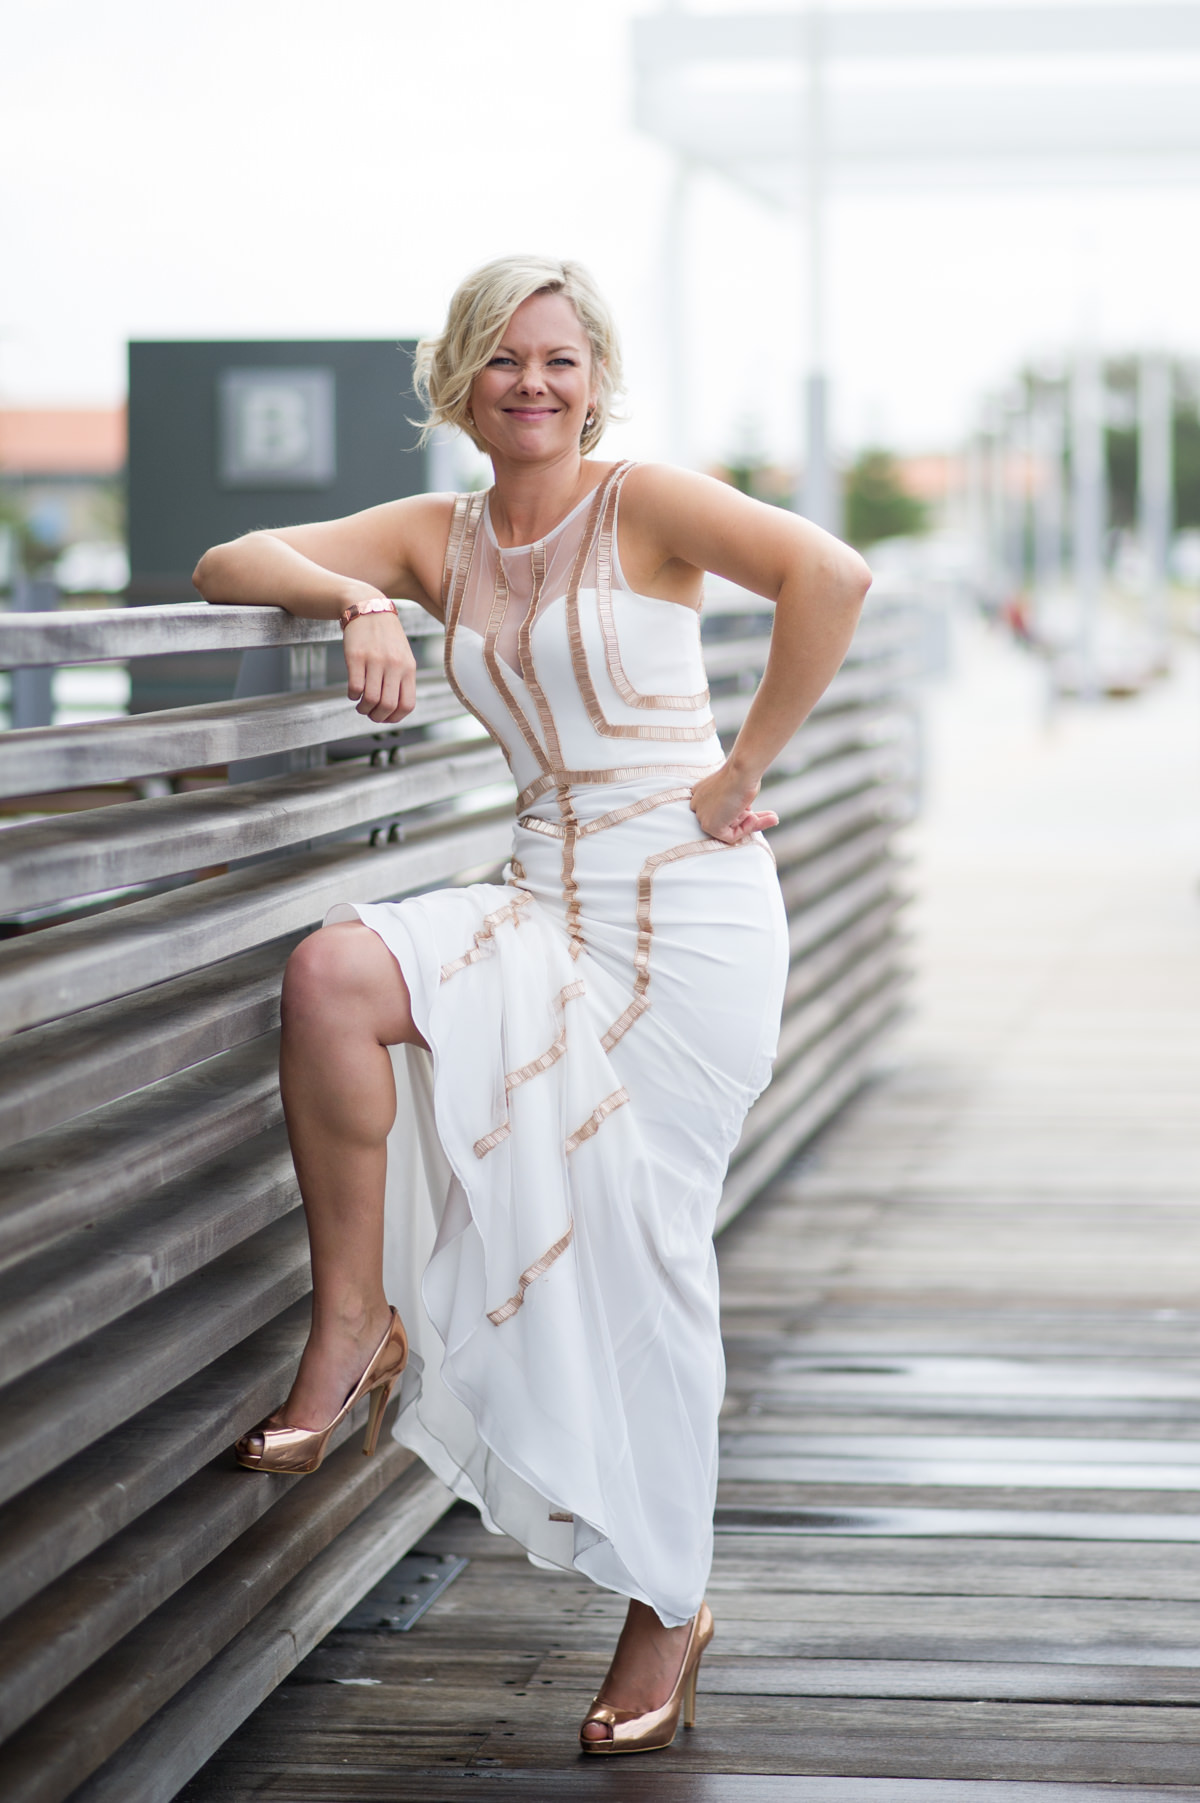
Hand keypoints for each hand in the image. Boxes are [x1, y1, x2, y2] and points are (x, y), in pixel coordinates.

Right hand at [343, 608, 417, 723]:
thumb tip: (394, 709)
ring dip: (363, 709)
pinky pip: (355, 687)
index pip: (407, 705)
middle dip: (377, 717)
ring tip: (360, 705)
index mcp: (409, 667)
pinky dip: (352, 696)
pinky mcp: (356, 656)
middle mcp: (394, 665)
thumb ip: (402, 679)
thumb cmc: (386, 637)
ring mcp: (375, 660)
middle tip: (370, 713)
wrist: (368, 608)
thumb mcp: (403, 656)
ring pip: (370, 699)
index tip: (385, 718)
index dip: (395, 718)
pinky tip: (352, 692)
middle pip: (387, 705)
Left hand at [689, 764, 777, 843]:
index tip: (755, 811)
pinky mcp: (708, 825)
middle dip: (749, 820)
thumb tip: (750, 817)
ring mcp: (701, 815)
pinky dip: (746, 829)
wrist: (742, 770)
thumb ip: (738, 805)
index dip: (741, 812)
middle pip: (725, 820)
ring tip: (771, 817)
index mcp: (702, 792)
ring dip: (751, 824)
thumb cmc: (743, 773)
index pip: (721, 810)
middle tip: (771, 818)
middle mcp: (698, 803)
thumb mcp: (740, 789)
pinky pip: (730, 836)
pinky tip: (753, 816)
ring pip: (728, 829)